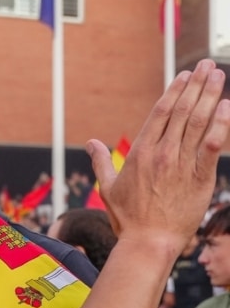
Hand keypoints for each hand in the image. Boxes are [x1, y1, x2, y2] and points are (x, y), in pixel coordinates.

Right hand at [87, 59, 229, 253]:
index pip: (161, 113)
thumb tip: (91, 143)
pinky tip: (227, 108)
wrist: (149, 241)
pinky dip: (221, 126)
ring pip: (198, 123)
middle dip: (197, 85)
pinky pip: (212, 146)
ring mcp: (181, 165)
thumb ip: (101, 162)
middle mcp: (162, 153)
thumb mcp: (108, 189)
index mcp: (140, 152)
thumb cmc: (128, 219)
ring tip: (218, 76)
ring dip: (211, 97)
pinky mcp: (199, 178)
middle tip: (207, 66)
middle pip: (183, 111)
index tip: (185, 75)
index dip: (175, 91)